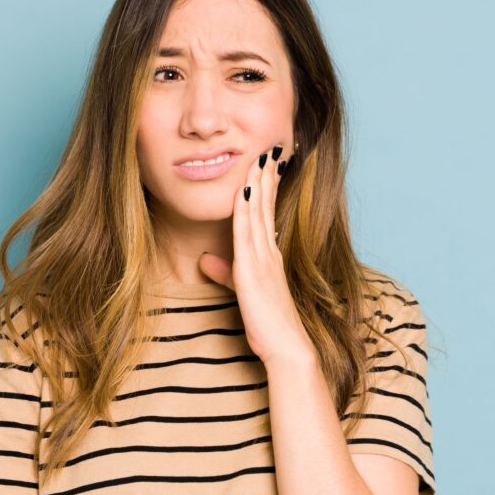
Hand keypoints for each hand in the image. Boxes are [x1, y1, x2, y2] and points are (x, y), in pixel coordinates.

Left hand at [198, 143, 315, 366]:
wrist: (287, 348)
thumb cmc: (268, 325)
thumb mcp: (242, 293)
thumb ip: (226, 274)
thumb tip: (207, 260)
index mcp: (269, 255)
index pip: (267, 212)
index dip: (267, 186)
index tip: (269, 162)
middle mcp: (268, 252)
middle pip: (265, 205)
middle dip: (267, 175)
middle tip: (272, 146)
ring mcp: (263, 259)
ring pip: (258, 213)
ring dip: (259, 183)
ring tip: (262, 156)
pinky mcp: (254, 271)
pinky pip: (248, 234)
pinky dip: (245, 211)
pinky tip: (243, 191)